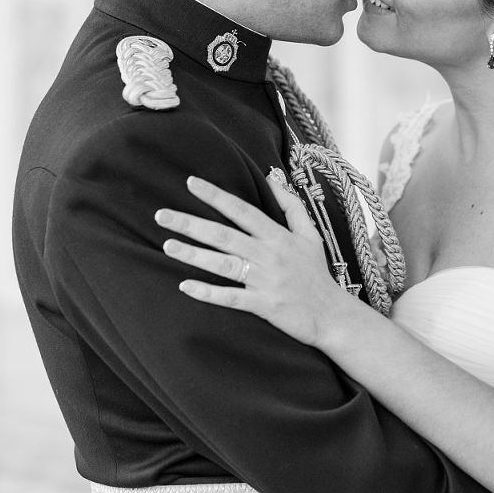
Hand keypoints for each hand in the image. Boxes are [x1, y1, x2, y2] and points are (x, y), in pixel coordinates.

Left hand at [155, 174, 344, 345]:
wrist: (332, 315)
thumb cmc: (316, 272)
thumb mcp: (310, 233)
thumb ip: (291, 205)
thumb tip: (272, 177)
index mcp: (278, 236)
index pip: (242, 210)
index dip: (216, 195)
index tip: (191, 183)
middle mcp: (269, 255)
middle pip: (224, 235)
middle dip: (191, 224)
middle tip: (161, 215)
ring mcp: (265, 280)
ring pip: (223, 264)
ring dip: (193, 255)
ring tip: (167, 246)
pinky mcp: (264, 305)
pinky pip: (231, 297)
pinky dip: (208, 292)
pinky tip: (186, 286)